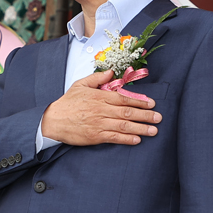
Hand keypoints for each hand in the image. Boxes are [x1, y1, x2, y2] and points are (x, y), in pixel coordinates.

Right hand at [40, 70, 161, 146]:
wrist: (53, 121)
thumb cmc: (68, 103)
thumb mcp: (80, 85)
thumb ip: (97, 78)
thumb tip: (112, 72)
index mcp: (100, 97)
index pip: (124, 98)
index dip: (139, 101)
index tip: (152, 104)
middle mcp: (102, 110)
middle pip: (128, 112)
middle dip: (145, 115)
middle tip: (159, 117)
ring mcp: (99, 124)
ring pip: (124, 125)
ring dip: (141, 128)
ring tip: (154, 130)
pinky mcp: (95, 136)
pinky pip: (114, 137)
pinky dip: (127, 139)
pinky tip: (137, 140)